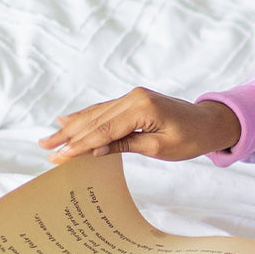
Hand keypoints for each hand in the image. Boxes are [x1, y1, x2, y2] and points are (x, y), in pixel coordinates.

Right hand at [38, 88, 239, 163]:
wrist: (211, 122)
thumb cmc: (192, 138)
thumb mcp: (160, 148)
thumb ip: (126, 145)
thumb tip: (94, 149)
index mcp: (142, 108)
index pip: (103, 130)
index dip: (79, 145)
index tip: (58, 157)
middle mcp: (134, 97)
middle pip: (95, 120)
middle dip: (69, 135)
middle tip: (44, 147)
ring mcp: (133, 96)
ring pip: (96, 113)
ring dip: (72, 126)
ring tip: (48, 137)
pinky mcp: (134, 100)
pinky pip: (105, 110)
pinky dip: (86, 116)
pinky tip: (67, 119)